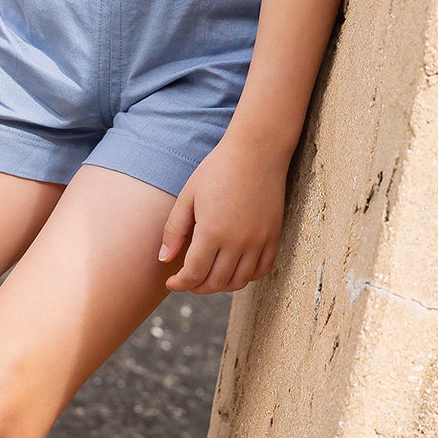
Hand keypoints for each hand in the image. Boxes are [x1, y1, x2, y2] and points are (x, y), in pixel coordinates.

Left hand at [157, 134, 286, 291]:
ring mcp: (258, 241)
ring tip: (208, 276)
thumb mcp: (188, 196)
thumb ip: (175, 230)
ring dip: (221, 285)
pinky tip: (234, 268)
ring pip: (239, 281)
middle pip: (216, 282)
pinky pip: (262, 270)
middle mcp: (237, 242)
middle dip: (197, 286)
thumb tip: (164, 260)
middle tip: (187, 280)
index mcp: (212, 232)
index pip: (193, 274)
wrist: (256, 151)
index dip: (180, 283)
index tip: (171, 283)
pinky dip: (246, 277)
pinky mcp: (273, 236)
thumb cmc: (217, 169)